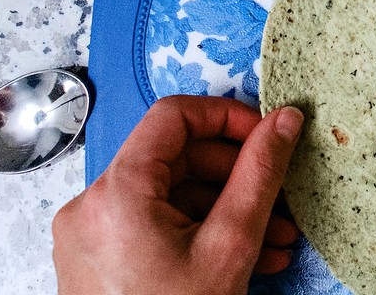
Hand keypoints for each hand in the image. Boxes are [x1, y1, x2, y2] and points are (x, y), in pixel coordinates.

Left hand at [53, 95, 304, 294]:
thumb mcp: (232, 242)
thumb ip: (261, 172)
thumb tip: (285, 119)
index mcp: (117, 192)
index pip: (174, 116)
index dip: (227, 116)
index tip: (266, 136)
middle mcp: (92, 206)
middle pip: (175, 157)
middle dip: (236, 174)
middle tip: (281, 196)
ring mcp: (90, 235)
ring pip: (169, 194)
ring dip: (226, 208)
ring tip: (276, 239)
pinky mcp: (96, 259)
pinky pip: (153, 224)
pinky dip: (198, 230)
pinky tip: (245, 255)